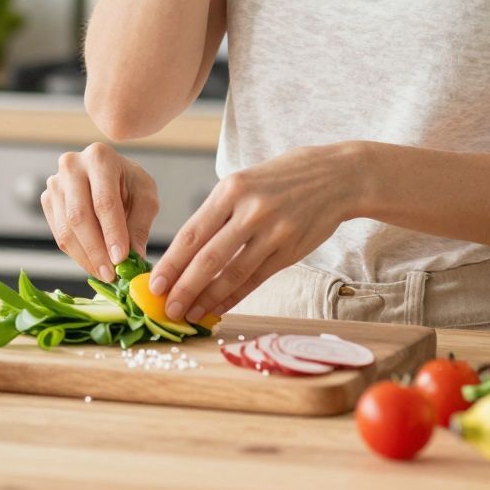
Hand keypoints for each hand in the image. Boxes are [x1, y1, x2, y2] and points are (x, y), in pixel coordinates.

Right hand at [42, 141, 160, 282]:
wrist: (109, 174)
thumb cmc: (129, 183)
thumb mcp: (145, 197)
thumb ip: (139, 226)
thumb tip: (134, 258)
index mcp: (99, 157)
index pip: (104, 201)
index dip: (112, 232)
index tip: (121, 258)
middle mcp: (71, 166)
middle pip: (79, 215)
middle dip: (96, 250)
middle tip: (111, 274)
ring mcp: (55, 183)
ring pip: (66, 229)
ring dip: (85, 257)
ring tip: (104, 274)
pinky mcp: (47, 200)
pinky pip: (59, 234)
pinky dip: (76, 254)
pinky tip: (93, 264)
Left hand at [150, 141, 362, 324]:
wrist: (336, 176)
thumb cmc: (280, 179)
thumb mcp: (244, 181)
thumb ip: (218, 213)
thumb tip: (184, 253)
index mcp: (231, 189)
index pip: (192, 233)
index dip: (171, 263)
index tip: (154, 284)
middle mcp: (251, 210)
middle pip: (209, 257)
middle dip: (184, 287)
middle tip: (166, 308)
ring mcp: (273, 232)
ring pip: (232, 273)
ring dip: (207, 299)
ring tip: (189, 314)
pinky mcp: (290, 250)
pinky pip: (256, 279)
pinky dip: (234, 296)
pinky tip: (218, 308)